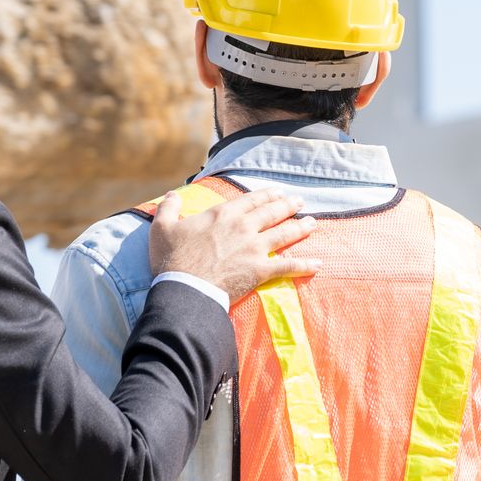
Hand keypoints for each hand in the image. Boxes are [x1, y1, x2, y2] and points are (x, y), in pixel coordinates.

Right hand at [150, 188, 317, 302]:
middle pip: (272, 212)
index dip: (266, 195)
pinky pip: (288, 266)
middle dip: (288, 206)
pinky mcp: (261, 270)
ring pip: (284, 233)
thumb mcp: (162, 228)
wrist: (185, 289)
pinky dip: (304, 265)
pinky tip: (318, 264)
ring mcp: (255, 248)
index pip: (251, 200)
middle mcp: (244, 227)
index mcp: (223, 214)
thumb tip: (172, 194)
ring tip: (312, 223)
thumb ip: (168, 208)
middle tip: (300, 203)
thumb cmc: (172, 259)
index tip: (278, 192)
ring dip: (300, 228)